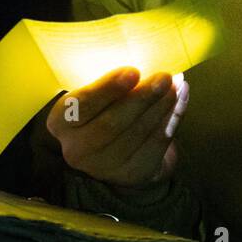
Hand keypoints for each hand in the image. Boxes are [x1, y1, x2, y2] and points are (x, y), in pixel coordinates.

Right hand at [46, 67, 188, 190]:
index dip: (108, 89)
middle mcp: (77, 150)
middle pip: (112, 123)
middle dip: (141, 98)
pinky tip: (180, 101)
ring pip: (137, 133)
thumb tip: (141, 67)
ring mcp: (105, 166)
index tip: (132, 71)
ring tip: (176, 86)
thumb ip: (108, 85)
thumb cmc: (102, 111)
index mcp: (61, 123)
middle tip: (164, 77)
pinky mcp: (132, 173)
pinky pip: (155, 145)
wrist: (114, 151)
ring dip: (161, 107)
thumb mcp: (94, 98)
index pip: (81, 106)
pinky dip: (171, 120)